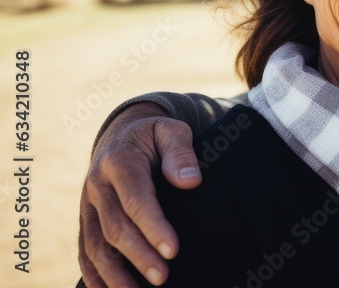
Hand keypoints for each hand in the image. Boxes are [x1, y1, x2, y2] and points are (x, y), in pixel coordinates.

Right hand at [79, 102, 201, 286]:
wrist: (122, 134)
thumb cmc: (154, 135)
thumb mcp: (171, 130)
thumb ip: (180, 152)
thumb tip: (190, 181)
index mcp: (119, 161)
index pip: (136, 199)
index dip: (153, 226)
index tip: (173, 250)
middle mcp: (97, 185)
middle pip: (115, 227)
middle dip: (139, 255)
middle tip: (162, 277)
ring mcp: (88, 204)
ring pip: (95, 244)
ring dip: (114, 273)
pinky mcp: (85, 219)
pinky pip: (84, 249)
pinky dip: (93, 274)